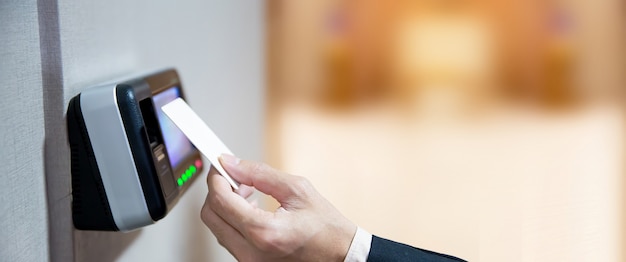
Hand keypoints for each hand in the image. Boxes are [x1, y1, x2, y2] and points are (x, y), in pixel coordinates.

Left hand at [201, 154, 356, 261]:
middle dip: (218, 190)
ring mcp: (248, 261)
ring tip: (248, 193)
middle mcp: (251, 252)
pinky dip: (233, 219)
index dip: (217, 177)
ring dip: (225, 205)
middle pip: (211, 215)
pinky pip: (228, 238)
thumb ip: (260, 174)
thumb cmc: (327, 227)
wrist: (339, 255)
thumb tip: (233, 163)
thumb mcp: (298, 190)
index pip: (221, 200)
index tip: (221, 165)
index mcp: (264, 232)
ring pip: (217, 227)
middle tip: (235, 177)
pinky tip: (251, 209)